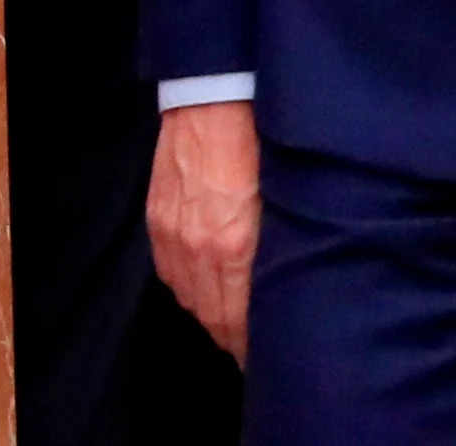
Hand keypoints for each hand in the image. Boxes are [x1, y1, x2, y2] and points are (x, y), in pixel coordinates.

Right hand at [148, 100, 261, 361]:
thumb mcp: (286, 194)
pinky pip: (174, 275)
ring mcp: (173, 238)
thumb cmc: (263, 139)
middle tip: (259, 353)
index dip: (255, 343)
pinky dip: (193, 291)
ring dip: (216, 317)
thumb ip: (285, 240)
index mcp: (234, 245)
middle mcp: (199, 249)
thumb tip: (297, 273)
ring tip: (237, 330)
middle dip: (238, 338)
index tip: (274, 355)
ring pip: (194, 300)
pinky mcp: (158, 224)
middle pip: (216, 317)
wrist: (214, 99)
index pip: (242, 317)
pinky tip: (209, 294)